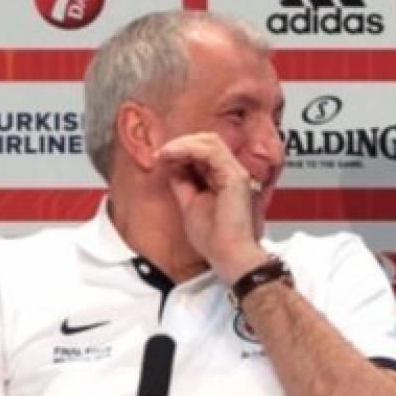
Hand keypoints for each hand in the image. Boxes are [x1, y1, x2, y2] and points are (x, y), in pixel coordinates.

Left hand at [154, 132, 270, 283]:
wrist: (228, 255)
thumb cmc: (216, 239)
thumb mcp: (188, 204)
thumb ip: (183, 183)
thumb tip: (171, 166)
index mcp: (224, 179)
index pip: (203, 151)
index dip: (181, 150)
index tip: (160, 157)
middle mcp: (232, 173)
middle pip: (208, 140)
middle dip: (181, 143)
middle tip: (161, 153)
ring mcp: (236, 173)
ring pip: (210, 140)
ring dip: (182, 143)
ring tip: (164, 153)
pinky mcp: (235, 177)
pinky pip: (211, 151)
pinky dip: (188, 149)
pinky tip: (173, 156)